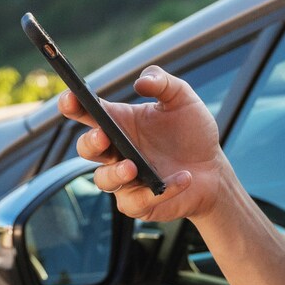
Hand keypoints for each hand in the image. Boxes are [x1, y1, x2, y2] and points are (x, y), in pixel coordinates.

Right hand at [58, 65, 226, 223]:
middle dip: (90, 142)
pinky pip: (137, 201)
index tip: (70, 98)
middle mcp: (117, 151)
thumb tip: (140, 82)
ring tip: (132, 166)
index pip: (87, 112)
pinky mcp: (138, 203)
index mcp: (120, 122)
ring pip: (103, 180)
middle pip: (86, 148)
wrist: (213, 170)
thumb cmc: (192, 133)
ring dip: (115, 173)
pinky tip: (182, 178)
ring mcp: (124, 179)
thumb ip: (162, 82)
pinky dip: (160, 191)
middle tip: (103, 136)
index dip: (72, 105)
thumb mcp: (182, 99)